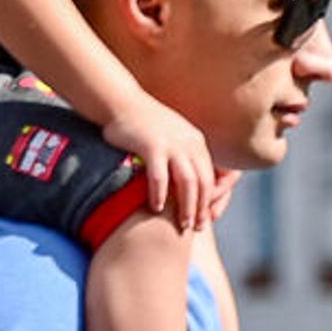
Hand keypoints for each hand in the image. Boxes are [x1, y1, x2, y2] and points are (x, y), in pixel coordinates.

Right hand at [102, 97, 220, 228]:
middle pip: (203, 182)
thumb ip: (181, 156)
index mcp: (196, 142)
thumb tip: (185, 183)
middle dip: (200, 208)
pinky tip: (156, 208)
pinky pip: (160, 176)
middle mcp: (188, 143)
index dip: (209, 200)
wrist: (120, 102)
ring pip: (187, 182)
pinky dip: (160, 194)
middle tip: (194, 227)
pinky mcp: (152, 145)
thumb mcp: (171, 137)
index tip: (202, 219)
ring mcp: (171, 143)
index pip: (211, 177)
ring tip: (181, 224)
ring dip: (186, 206)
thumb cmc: (142, 124)